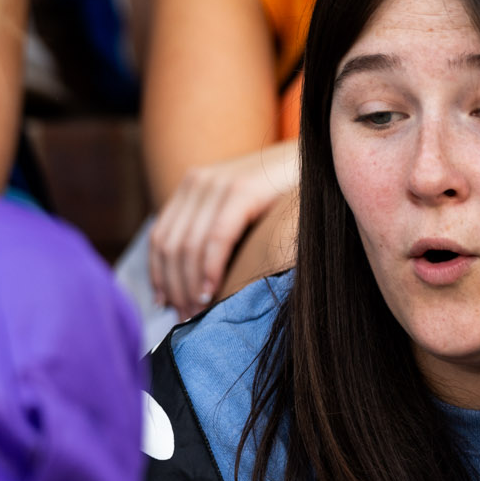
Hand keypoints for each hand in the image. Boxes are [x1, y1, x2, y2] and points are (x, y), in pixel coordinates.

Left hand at [149, 140, 298, 318]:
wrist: (321, 163)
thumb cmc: (281, 197)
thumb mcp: (237, 211)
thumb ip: (211, 231)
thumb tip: (188, 280)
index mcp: (191, 186)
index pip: (160, 238)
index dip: (158, 275)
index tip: (163, 305)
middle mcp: (198, 181)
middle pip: (170, 246)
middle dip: (174, 287)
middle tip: (184, 317)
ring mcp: (218, 183)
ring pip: (188, 247)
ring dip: (189, 286)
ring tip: (197, 312)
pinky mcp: (242, 190)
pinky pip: (216, 239)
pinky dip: (210, 270)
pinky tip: (211, 292)